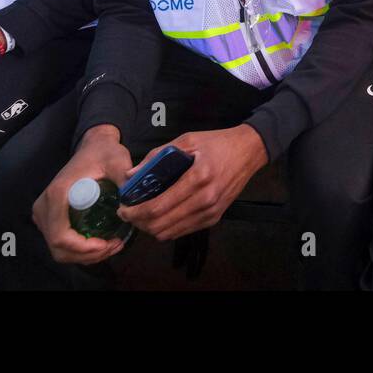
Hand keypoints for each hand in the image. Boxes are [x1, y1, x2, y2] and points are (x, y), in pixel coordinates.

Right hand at [33, 125, 133, 264]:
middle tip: (114, 246)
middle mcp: (44, 206)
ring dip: (85, 256)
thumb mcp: (117, 160)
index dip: (83, 249)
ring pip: (59, 250)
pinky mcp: (50, 218)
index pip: (60, 236)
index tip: (107, 244)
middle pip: (59, 248)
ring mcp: (44, 214)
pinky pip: (61, 244)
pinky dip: (80, 250)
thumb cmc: (104, 152)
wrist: (92, 146)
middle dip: (88, 255)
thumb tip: (131, 203)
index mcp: (57, 194)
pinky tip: (102, 244)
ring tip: (112, 246)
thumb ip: (124, 176)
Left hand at [118, 125, 267, 240]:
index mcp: (197, 178)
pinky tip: (161, 216)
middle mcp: (205, 200)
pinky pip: (184, 231)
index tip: (122, 209)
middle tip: (129, 213)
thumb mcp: (187, 140)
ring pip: (171, 232)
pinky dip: (168, 227)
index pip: (158, 207)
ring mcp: (211, 212)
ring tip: (143, 215)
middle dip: (139, 222)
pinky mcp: (215, 218)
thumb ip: (158, 156)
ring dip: (151, 228)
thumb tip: (131, 174)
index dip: (135, 212)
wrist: (249, 151)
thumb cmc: (217, 143)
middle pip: (161, 225)